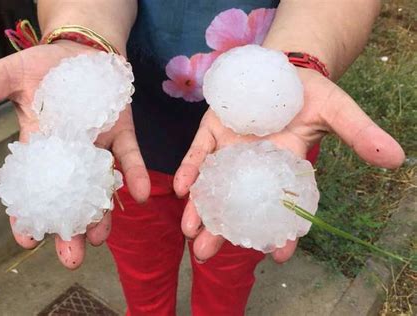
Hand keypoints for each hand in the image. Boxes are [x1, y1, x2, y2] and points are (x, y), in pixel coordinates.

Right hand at [0, 41, 149, 268]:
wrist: (83, 51)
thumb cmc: (44, 66)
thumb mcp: (10, 75)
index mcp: (41, 147)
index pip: (32, 188)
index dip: (28, 215)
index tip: (26, 241)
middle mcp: (71, 155)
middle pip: (69, 199)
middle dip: (69, 228)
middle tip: (71, 258)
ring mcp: (99, 147)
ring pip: (100, 187)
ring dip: (103, 213)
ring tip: (100, 237)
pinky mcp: (122, 134)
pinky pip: (129, 158)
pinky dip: (135, 175)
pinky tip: (141, 195)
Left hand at [174, 67, 404, 262]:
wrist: (280, 69)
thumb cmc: (310, 94)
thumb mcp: (337, 110)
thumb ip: (359, 133)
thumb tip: (396, 158)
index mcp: (284, 167)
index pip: (282, 206)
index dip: (283, 232)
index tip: (279, 256)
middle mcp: (253, 166)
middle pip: (237, 204)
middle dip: (223, 230)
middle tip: (206, 254)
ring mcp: (230, 151)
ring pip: (212, 186)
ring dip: (199, 209)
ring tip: (191, 233)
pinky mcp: (212, 133)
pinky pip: (198, 154)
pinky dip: (189, 170)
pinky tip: (181, 188)